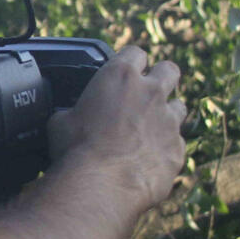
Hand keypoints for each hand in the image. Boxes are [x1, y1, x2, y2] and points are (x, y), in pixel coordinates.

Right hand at [48, 45, 186, 209]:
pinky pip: (176, 144)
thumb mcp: (61, 121)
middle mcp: (151, 92)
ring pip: (178, 106)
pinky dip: (164, 149)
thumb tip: (69, 117)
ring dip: (166, 114)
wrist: (101, 185)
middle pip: (169, 70)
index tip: (125, 72)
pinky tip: (148, 160)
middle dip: (161, 77)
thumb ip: (73, 110)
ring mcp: (169, 121)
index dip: (130, 61)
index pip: (135, 53)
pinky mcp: (177, 149)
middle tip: (148, 92)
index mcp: (120, 77)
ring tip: (149, 130)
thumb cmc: (77, 149)